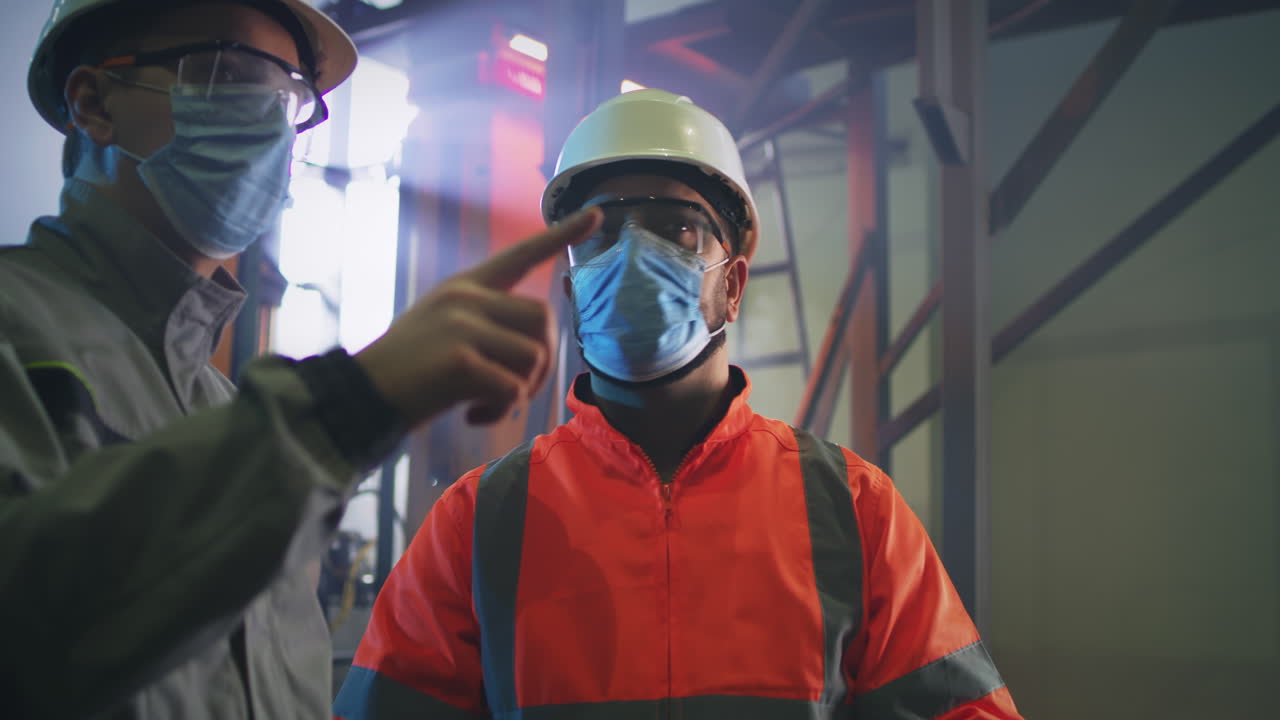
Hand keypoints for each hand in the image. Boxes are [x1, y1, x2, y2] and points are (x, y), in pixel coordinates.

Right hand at [355, 209, 601, 426]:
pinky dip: (500, 411)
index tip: (597, 214)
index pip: (521, 255)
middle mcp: (466, 298)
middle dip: (543, 363)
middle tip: (516, 392)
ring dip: (521, 392)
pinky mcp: (460, 360)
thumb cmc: (408, 373)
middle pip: (543, 320)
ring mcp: (462, 326)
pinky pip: (512, 389)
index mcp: (465, 287)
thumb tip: (538, 350)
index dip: (561, 235)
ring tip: (487, 405)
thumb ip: (487, 326)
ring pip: (534, 356)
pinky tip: (472, 417)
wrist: (360, 398)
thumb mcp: (443, 330)